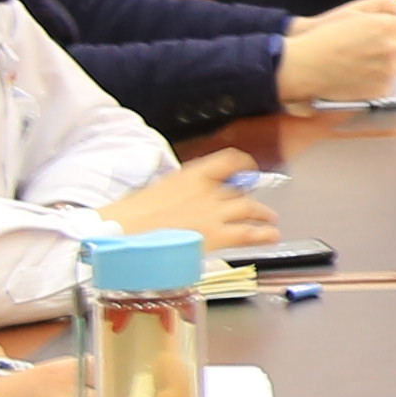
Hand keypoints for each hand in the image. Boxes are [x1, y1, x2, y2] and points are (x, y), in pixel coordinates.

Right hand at [101, 152, 281, 250]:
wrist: (124, 234)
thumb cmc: (131, 216)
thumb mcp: (158, 191)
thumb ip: (180, 191)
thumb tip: (186, 199)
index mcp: (191, 174)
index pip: (228, 160)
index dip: (243, 164)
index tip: (247, 169)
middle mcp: (207, 190)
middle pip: (239, 189)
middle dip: (249, 197)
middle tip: (256, 205)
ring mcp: (214, 212)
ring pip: (248, 209)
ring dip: (262, 214)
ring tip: (270, 219)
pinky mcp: (216, 236)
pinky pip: (247, 233)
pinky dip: (262, 234)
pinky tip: (271, 236)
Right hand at [273, 0, 395, 105]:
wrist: (306, 64)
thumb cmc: (326, 36)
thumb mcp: (356, 9)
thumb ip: (387, 5)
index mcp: (387, 26)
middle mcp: (391, 49)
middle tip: (389, 49)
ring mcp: (387, 72)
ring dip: (394, 66)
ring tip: (368, 61)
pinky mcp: (381, 90)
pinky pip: (391, 85)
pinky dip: (382, 80)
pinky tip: (363, 73)